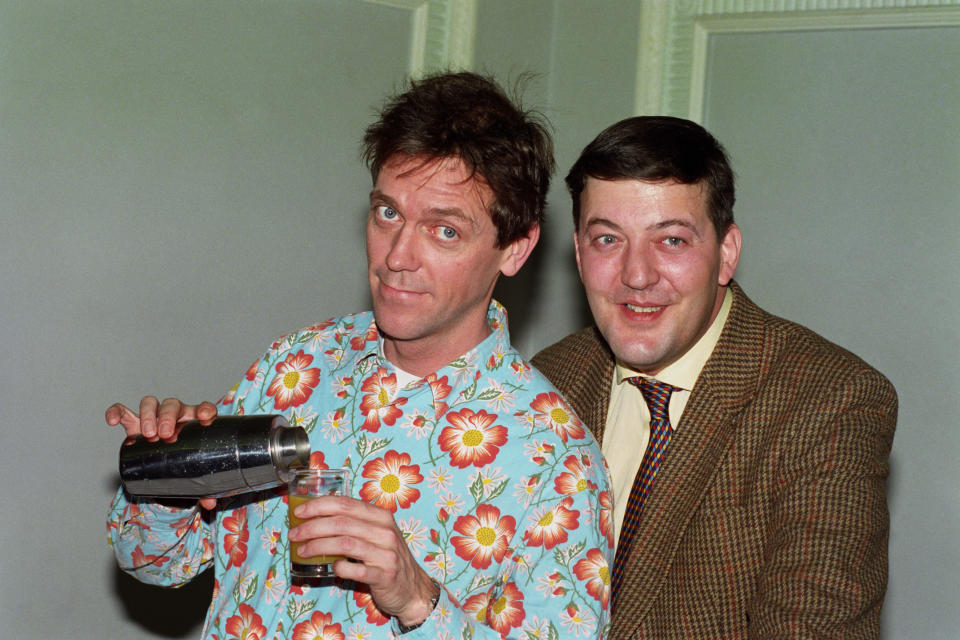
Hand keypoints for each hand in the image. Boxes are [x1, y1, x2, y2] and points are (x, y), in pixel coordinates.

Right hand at [106, 395, 218, 509]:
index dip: (205, 409)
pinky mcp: (134, 424)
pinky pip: (124, 412)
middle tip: (165, 434)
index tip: (204, 416)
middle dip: (168, 416)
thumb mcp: (195, 475)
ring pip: (151, 404)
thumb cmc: (183, 464)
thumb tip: (209, 503)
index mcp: (195, 423)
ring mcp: (154, 418)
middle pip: (172, 405)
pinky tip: (113, 421)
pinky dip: (117, 412)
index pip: (202, 409)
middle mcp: (175, 416)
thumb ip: (204, 488)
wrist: (164, 465)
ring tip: (148, 434)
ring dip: (148, 414)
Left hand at [289, 496, 438, 625]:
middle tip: (295, 534)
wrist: (412, 588)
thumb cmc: (386, 558)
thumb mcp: (375, 535)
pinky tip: (332, 568)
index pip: (346, 503)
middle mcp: (385, 531)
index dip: (318, 505)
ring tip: (302, 551)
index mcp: (380, 516)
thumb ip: (353, 525)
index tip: (299, 512)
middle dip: (312, 527)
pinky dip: (339, 567)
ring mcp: (387, 553)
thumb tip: (314, 519)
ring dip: (318, 546)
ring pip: (345, 543)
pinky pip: (356, 569)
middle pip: (342, 522)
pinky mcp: (385, 575)